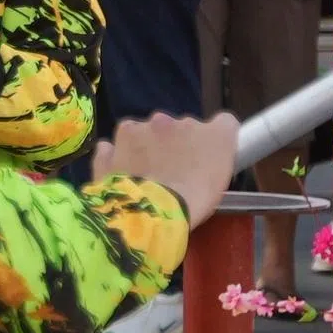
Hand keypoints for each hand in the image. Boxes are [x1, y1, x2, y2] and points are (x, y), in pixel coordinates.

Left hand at [92, 109, 244, 230]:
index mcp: (207, 132)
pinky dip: (117, 156)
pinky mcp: (110, 146)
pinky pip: (112, 147)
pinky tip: (122, 172)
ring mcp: (135, 130)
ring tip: (146, 174)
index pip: (223, 123)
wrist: (151, 212)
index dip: (215, 136)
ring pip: (143, 131)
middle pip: (176, 127)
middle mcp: (171, 121)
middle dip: (174, 142)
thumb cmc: (194, 200)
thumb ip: (216, 155)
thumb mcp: (221, 179)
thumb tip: (205, 153)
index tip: (208, 151)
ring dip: (145, 146)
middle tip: (174, 168)